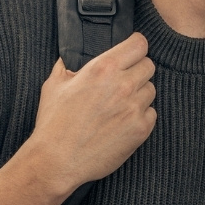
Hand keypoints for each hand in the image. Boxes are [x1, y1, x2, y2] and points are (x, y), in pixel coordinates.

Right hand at [29, 33, 156, 193]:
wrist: (57, 160)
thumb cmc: (53, 123)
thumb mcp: (53, 85)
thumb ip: (66, 66)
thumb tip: (69, 59)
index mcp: (102, 68)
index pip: (139, 44)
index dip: (135, 47)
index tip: (131, 52)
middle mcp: (123, 85)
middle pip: (148, 66)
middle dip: (136, 70)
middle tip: (121, 81)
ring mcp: (134, 108)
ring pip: (151, 90)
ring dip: (139, 94)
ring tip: (119, 104)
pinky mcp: (141, 129)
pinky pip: (151, 113)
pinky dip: (140, 115)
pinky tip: (122, 122)